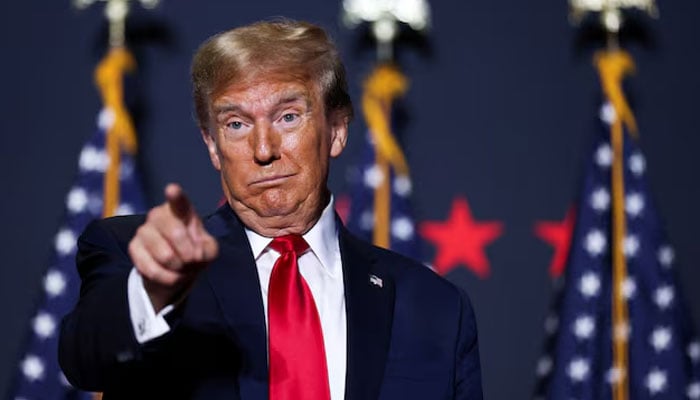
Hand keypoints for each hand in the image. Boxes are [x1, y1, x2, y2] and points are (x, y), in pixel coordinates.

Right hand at [128, 183, 218, 311]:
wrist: (175, 269)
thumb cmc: (194, 251)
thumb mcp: (208, 250)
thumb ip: (208, 249)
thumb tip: (195, 254)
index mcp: (180, 209)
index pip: (178, 200)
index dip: (175, 195)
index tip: (172, 190)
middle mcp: (158, 214)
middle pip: (175, 233)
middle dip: (189, 254)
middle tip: (192, 260)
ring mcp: (143, 230)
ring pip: (165, 255)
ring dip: (179, 268)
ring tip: (182, 267)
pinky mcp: (133, 248)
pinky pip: (152, 269)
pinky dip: (168, 278)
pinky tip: (171, 275)